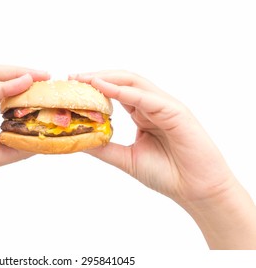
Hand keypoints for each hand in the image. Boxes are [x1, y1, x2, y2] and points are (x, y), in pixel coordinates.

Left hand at [71, 70, 233, 202]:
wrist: (196, 190)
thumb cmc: (167, 174)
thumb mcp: (127, 158)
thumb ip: (105, 148)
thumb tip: (79, 141)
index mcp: (143, 114)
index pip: (116, 92)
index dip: (94, 87)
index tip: (72, 86)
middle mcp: (153, 106)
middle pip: (123, 81)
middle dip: (97, 77)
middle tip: (73, 77)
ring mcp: (165, 106)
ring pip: (134, 83)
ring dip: (108, 79)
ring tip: (85, 79)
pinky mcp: (176, 112)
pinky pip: (147, 98)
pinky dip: (125, 92)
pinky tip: (105, 88)